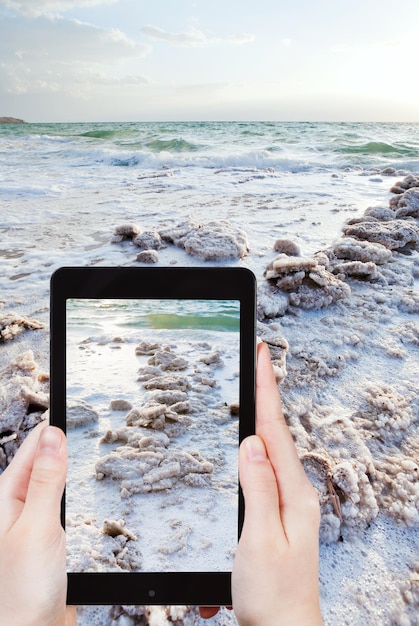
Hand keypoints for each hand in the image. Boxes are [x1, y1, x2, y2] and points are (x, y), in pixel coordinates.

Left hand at [0, 421, 75, 625]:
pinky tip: (78, 485)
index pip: (32, 448)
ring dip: (65, 463)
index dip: (51, 426)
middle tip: (79, 418)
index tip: (71, 403)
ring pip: (52, 481)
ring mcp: (32, 522)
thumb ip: (47, 480)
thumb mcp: (38, 527)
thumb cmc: (22, 590)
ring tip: (79, 443)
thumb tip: (53, 435)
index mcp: (6, 498)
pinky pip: (59, 503)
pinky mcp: (47, 537)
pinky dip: (71, 488)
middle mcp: (17, 506)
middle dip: (59, 441)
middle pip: (41, 461)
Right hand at [200, 343, 322, 623]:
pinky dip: (257, 446)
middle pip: (275, 432)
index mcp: (293, 493)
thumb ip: (257, 488)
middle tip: (259, 361)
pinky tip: (252, 441)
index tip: (263, 355)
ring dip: (262, 416)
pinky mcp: (276, 514)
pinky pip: (265, 470)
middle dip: (266, 393)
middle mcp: (294, 493)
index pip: (275, 430)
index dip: (267, 389)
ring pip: (270, 449)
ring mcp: (287, 503)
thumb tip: (251, 443)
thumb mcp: (260, 538)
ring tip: (256, 389)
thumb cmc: (272, 593)